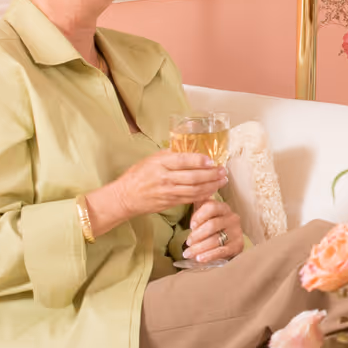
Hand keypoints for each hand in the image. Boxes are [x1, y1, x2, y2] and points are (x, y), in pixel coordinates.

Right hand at [105, 150, 226, 219]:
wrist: (124, 197)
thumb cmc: (138, 175)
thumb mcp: (151, 158)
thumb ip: (170, 153)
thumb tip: (190, 145)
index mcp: (160, 163)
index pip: (182, 160)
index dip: (199, 160)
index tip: (212, 160)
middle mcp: (164, 178)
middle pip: (192, 177)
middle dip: (211, 174)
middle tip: (223, 170)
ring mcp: (167, 192)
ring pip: (194, 190)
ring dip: (211, 185)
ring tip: (222, 180)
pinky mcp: (170, 203)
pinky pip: (190, 199)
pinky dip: (203, 194)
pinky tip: (212, 190)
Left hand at [185, 197, 244, 263]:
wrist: (228, 242)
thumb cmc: (212, 226)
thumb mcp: (205, 213)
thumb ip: (198, 204)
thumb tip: (190, 196)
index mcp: (224, 208)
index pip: (211, 207)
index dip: (199, 216)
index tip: (190, 226)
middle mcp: (232, 218)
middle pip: (212, 225)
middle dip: (197, 235)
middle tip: (187, 242)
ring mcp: (236, 232)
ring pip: (216, 240)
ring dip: (199, 248)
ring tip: (188, 253)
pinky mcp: (238, 246)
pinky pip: (222, 251)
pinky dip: (209, 256)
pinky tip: (199, 258)